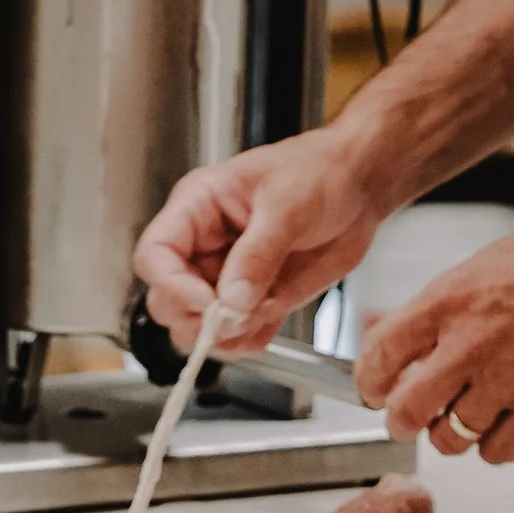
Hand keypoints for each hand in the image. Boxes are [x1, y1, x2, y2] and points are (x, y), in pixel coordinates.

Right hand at [134, 132, 389, 354]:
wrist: (358, 186)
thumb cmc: (319, 172)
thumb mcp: (288, 204)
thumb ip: (259, 252)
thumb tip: (233, 299)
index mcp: (197, 207)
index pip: (155, 254)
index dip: (173, 285)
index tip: (209, 302)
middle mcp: (203, 246)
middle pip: (166, 300)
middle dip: (199, 318)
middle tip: (239, 314)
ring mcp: (226, 276)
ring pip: (196, 326)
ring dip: (227, 334)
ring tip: (265, 311)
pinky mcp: (254, 298)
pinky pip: (235, 336)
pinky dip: (250, 340)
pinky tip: (273, 319)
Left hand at [357, 218, 513, 463]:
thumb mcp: (478, 268)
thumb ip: (432, 309)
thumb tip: (385, 333)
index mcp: (449, 301)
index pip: (380, 355)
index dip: (368, 380)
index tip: (373, 388)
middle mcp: (473, 344)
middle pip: (407, 411)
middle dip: (399, 419)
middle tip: (405, 417)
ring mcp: (509, 381)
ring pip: (451, 438)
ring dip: (450, 431)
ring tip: (463, 412)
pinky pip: (497, 451)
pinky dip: (492, 445)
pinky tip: (500, 421)